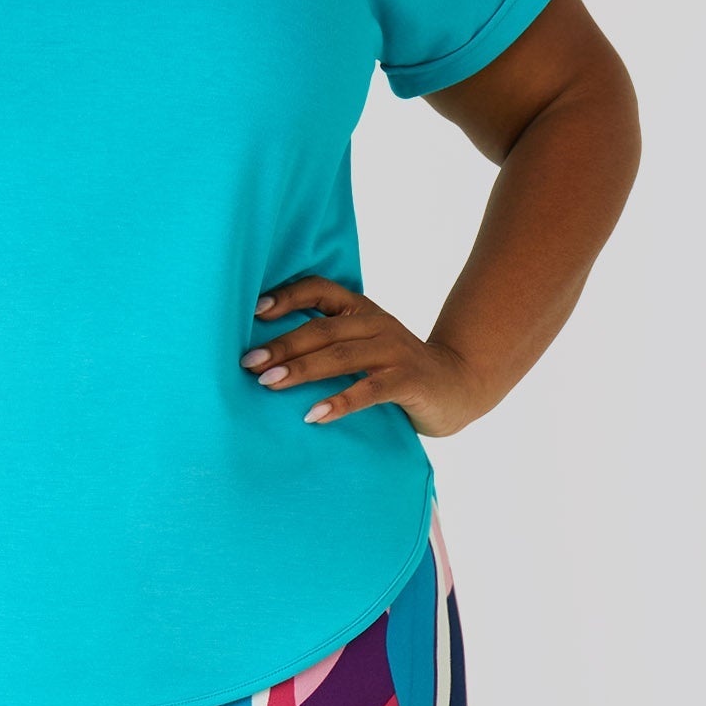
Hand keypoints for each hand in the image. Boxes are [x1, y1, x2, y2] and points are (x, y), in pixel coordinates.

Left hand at [240, 274, 489, 436]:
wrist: (457, 387)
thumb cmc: (397, 370)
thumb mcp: (364, 347)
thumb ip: (329, 343)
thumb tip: (268, 355)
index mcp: (362, 310)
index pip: (320, 290)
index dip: (287, 297)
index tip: (254, 312)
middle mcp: (377, 324)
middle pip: (322, 329)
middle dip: (282, 345)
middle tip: (248, 363)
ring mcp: (394, 351)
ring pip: (340, 356)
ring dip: (302, 369)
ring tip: (268, 382)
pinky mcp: (408, 380)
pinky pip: (369, 390)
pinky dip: (339, 402)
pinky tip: (313, 415)